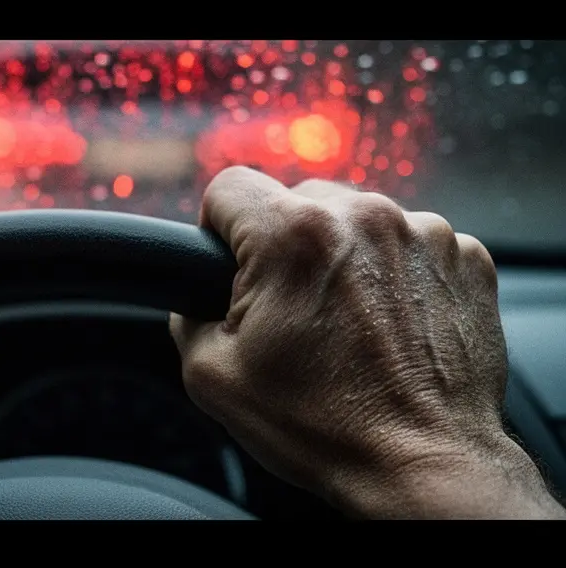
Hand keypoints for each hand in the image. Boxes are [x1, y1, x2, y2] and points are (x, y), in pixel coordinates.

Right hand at [170, 167, 564, 518]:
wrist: (422, 466)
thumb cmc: (324, 426)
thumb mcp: (212, 376)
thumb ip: (186, 314)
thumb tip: (194, 295)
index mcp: (294, 235)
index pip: (229, 186)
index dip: (216, 227)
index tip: (229, 262)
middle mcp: (364, 217)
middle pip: (298, 199)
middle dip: (284, 246)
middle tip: (290, 309)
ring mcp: (424, 234)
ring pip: (357, 220)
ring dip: (343, 257)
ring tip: (346, 324)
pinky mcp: (465, 258)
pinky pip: (410, 244)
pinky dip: (394, 274)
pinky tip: (389, 325)